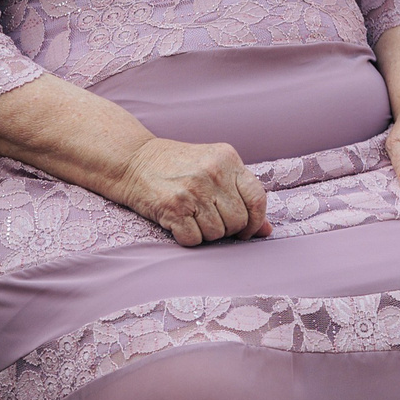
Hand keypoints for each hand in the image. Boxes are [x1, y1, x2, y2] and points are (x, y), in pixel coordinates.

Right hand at [115, 137, 269, 245]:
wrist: (133, 160)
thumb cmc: (177, 166)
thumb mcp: (213, 168)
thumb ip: (240, 194)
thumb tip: (266, 231)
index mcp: (227, 158)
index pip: (258, 198)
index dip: (256, 221)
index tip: (246, 228)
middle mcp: (213, 173)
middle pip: (238, 221)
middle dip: (227, 228)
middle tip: (209, 218)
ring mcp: (193, 191)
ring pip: (217, 234)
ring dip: (205, 233)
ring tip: (191, 215)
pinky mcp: (173, 208)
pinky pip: (194, 240)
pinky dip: (187, 238)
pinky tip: (178, 222)